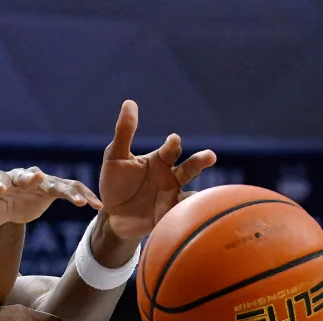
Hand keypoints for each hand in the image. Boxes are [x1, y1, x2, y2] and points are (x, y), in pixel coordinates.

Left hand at [0, 167, 101, 229]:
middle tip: (34, 178)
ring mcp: (39, 183)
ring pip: (52, 182)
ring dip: (63, 188)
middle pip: (25, 175)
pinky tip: (96, 207)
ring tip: (75, 199)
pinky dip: (82, 196)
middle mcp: (20, 178)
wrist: (6, 209)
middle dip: (29, 177)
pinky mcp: (53, 190)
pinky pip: (69, 191)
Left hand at [98, 100, 216, 240]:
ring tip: (205, 195)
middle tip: (210, 156)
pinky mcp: (169, 216)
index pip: (171, 149)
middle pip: (190, 167)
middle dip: (200, 161)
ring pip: (192, 191)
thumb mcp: (114, 158)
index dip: (172, 144)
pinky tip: (192, 215)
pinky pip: (182, 214)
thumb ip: (124, 133)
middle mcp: (171, 176)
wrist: (112, 216)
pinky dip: (188, 214)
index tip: (173, 140)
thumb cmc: (115, 184)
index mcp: (159, 160)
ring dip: (201, 192)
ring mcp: (173, 196)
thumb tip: (129, 103)